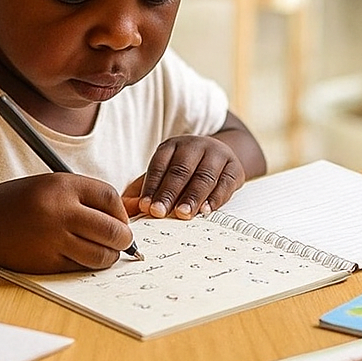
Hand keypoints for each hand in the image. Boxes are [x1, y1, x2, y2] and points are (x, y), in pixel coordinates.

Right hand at [0, 174, 133, 272]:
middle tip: (124, 241)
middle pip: (112, 229)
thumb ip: (85, 197)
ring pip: (100, 255)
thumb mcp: (52, 185)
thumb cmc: (21, 202)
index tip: (120, 219)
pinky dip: (87, 264)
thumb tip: (123, 217)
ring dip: (110, 256)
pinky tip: (83, 257)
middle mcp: (59, 212)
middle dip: (124, 238)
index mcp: (62, 186)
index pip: (109, 197)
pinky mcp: (46, 263)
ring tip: (107, 252)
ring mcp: (52, 240)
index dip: (121, 211)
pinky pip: (80, 267)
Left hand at [124, 134, 245, 219]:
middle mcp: (195, 146)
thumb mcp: (163, 176)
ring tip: (182, 214)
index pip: (159, 165)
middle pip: (180, 170)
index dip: (151, 186)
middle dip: (169, 193)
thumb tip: (126, 210)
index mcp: (172, 146)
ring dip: (192, 197)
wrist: (221, 158)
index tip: (144, 206)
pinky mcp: (235, 167)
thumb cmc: (185, 172)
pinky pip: (225, 183)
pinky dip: (216, 198)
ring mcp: (217, 154)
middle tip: (159, 212)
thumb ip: (143, 192)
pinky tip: (206, 211)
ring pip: (203, 176)